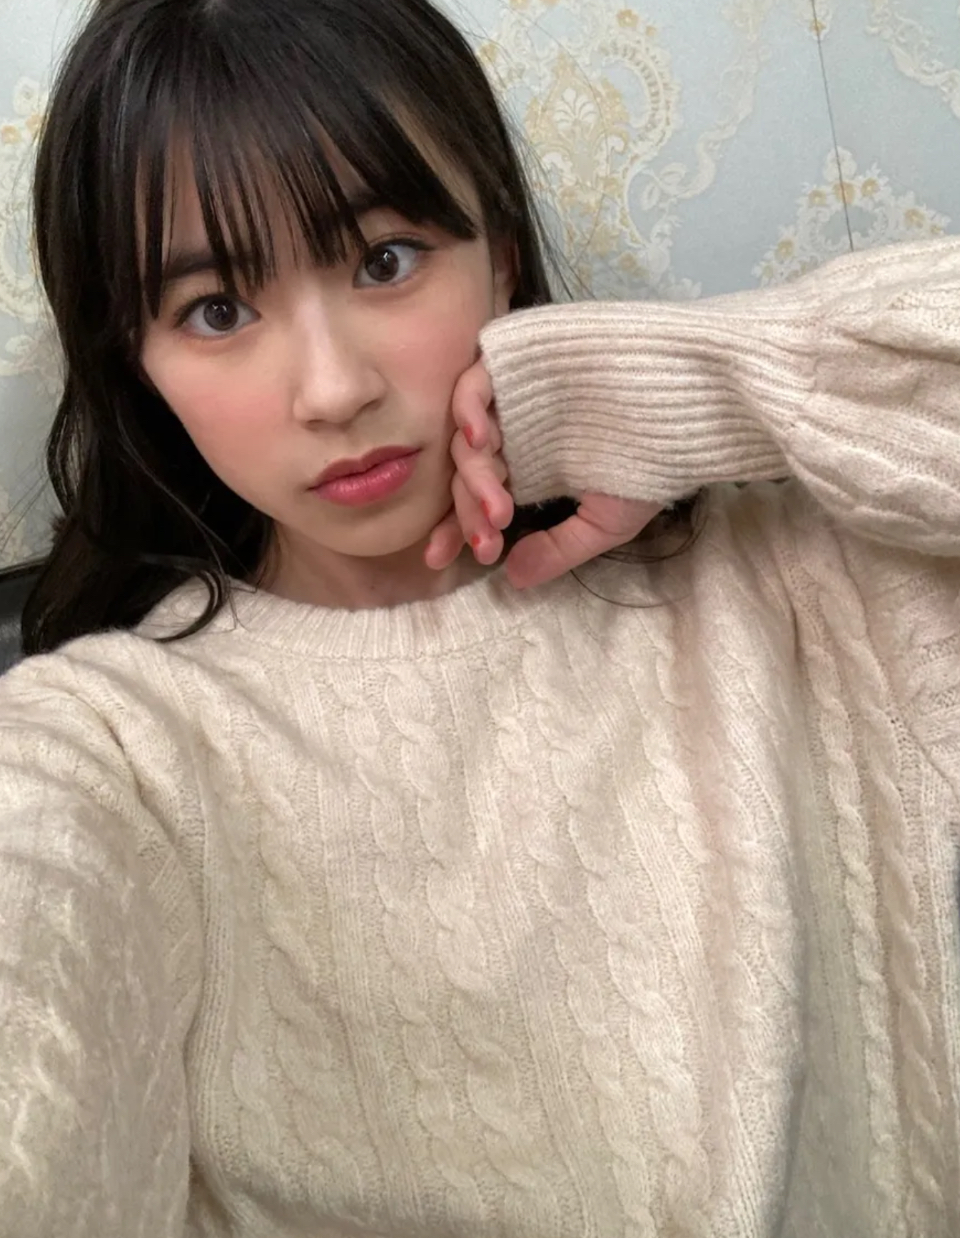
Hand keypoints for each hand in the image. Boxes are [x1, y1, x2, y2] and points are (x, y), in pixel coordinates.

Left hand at [426, 356, 661, 589]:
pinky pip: (475, 386)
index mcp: (529, 467)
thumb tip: (513, 580)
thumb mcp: (607, 520)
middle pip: (468, 473)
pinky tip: (481, 441)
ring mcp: (513, 398)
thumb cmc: (654, 459)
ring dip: (474, 475)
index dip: (458, 528)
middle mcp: (514, 434)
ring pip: (469, 439)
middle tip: (490, 538)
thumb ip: (559, 549)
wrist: (688, 403)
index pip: (476, 499)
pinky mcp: (517, 364)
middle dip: (470, 511)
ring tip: (495, 506)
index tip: (447, 559)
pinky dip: (469, 412)